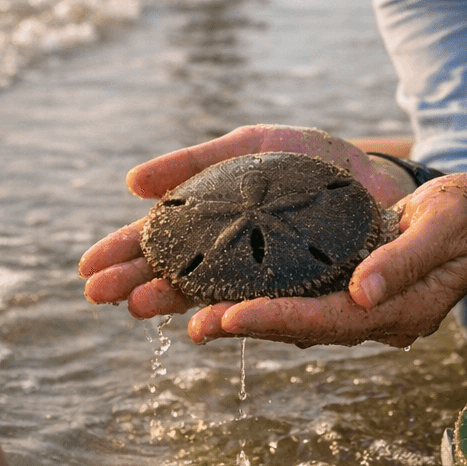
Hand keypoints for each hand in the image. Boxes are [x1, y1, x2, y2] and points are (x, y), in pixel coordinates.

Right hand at [78, 125, 414, 317]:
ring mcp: (267, 281)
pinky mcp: (305, 296)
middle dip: (138, 285)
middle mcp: (235, 260)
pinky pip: (271, 308)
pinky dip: (242, 314)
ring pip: (213, 297)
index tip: (87, 269)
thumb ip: (194, 161)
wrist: (379, 177)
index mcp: (214, 224)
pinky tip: (214, 318)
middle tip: (102, 295)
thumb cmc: (312, 163)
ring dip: (176, 303)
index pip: (159, 242)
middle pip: (177, 276)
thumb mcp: (250, 146)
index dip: (123, 255)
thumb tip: (132, 183)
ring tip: (143, 307)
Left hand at [186, 173, 466, 347]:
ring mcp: (363, 308)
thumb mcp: (445, 226)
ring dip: (243, 314)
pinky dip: (263, 293)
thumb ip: (403, 261)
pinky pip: (301, 297)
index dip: (277, 319)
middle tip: (189, 324)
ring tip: (189, 312)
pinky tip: (223, 287)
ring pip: (295, 316)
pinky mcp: (352, 290)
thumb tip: (360, 292)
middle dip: (244, 325)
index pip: (328, 320)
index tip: (228, 317)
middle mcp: (374, 318)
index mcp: (399, 311)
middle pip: (300, 327)